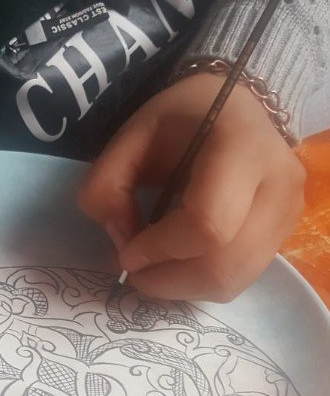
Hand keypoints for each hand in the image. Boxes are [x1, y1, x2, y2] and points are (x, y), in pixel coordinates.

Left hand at [77, 72, 305, 301]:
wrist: (233, 109)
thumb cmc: (181, 118)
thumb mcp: (132, 135)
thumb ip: (107, 184)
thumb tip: (120, 240)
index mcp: (243, 146)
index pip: (207, 223)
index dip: (161, 249)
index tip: (126, 252)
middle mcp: (279, 183)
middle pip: (225, 264)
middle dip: (169, 280)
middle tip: (133, 272)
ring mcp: (289, 212)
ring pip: (235, 280)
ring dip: (183, 286)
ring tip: (153, 268)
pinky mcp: (285, 234)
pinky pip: (241, 277)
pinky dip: (201, 281)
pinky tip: (179, 262)